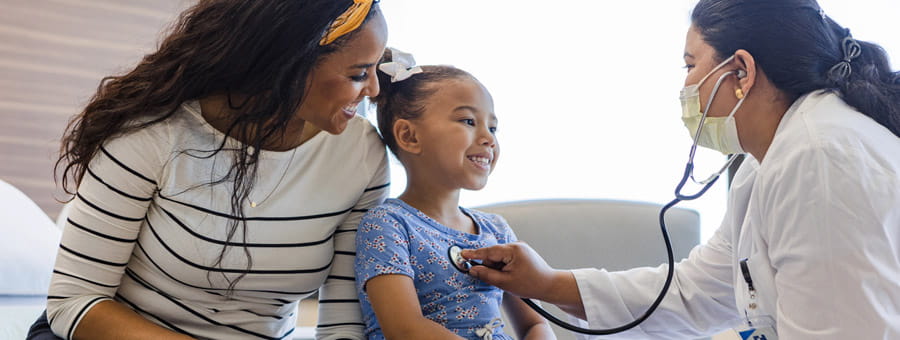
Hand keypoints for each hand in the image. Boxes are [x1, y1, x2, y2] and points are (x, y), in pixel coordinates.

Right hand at [462, 242, 586, 318]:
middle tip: (500, 279)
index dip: (474, 254)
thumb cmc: (531, 284)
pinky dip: (504, 267)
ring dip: (498, 268)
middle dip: (491, 267)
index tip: (462, 254)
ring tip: (509, 279)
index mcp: (513, 250)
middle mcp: (516, 245)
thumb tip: (473, 270)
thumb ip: (487, 275)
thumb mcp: (506, 282)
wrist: (550, 285)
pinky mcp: (521, 253)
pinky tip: (512, 276)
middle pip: (493, 255)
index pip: (488, 251)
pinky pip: (506, 259)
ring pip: (499, 258)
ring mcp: (519, 248)